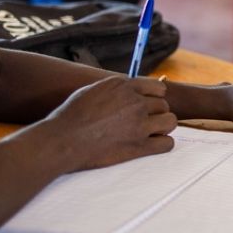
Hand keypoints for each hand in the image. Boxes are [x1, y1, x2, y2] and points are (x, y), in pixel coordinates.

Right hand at [46, 76, 175, 170]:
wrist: (62, 140)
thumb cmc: (71, 116)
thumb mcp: (93, 90)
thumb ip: (115, 89)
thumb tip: (129, 90)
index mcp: (124, 86)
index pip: (157, 87)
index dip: (154, 97)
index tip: (147, 105)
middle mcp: (135, 102)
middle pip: (163, 105)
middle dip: (156, 113)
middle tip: (143, 123)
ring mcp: (139, 124)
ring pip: (170, 121)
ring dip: (163, 127)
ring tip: (151, 133)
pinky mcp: (139, 146)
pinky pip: (167, 143)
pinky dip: (162, 144)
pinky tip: (152, 145)